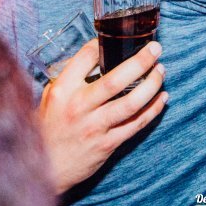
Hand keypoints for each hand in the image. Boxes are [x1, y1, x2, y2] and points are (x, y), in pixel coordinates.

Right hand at [34, 38, 167, 194]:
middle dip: (140, 61)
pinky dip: (153, 109)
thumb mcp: (51, 97)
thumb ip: (70, 78)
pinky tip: (162, 97)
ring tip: (161, 70)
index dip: (103, 43)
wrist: (44, 168)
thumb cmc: (49, 128)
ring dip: (151, 84)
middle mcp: (79, 107)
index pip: (86, 58)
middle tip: (156, 48)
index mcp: (63, 90)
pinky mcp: (108, 143)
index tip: (118, 37)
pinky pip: (136, 123)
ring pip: (131, 102)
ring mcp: (95, 126)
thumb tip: (96, 56)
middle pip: (115, 79)